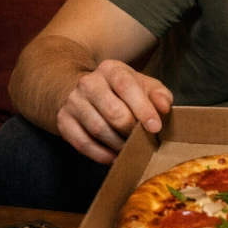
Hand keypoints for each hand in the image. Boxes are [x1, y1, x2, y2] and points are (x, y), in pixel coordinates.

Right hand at [56, 59, 172, 163]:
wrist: (86, 91)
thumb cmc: (123, 90)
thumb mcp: (144, 85)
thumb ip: (158, 95)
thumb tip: (164, 108)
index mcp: (111, 69)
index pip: (126, 86)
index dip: (143, 108)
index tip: (155, 127)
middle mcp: (88, 83)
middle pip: (112, 111)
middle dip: (131, 130)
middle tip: (143, 141)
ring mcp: (73, 102)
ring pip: (97, 129)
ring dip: (118, 144)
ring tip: (131, 150)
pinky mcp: (63, 120)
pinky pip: (81, 143)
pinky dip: (100, 154)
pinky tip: (114, 157)